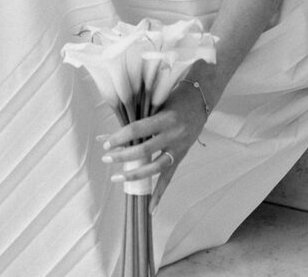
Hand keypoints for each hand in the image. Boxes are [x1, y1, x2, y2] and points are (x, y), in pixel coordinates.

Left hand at [100, 82, 206, 210]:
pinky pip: (169, 178)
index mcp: (165, 118)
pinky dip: (159, 194)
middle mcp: (173, 135)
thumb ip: (138, 116)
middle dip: (122, 156)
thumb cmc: (175, 97)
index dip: (120, 137)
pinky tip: (151, 209)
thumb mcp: (157, 102)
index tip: (106, 143)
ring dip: (135, 174)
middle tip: (106, 158)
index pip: (138, 129)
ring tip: (117, 177)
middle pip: (144, 150)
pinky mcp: (181, 157)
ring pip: (155, 167)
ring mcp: (178, 148)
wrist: (201, 100)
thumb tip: (113, 127)